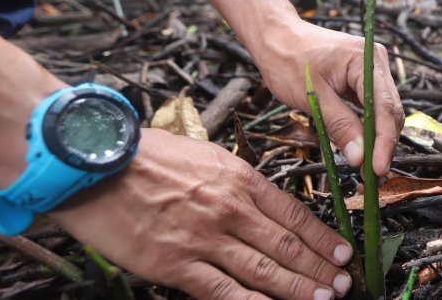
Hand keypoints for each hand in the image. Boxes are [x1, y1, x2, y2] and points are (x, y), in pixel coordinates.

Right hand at [52, 129, 352, 299]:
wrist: (96, 164)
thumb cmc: (146, 157)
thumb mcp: (204, 156)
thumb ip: (234, 181)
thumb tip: (259, 202)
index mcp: (240, 178)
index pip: (294, 214)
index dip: (322, 237)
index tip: (342, 252)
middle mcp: (231, 208)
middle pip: (286, 245)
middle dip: (320, 267)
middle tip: (344, 284)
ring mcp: (205, 238)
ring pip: (265, 270)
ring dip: (300, 288)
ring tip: (325, 298)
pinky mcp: (177, 264)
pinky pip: (224, 291)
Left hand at [250, 18, 403, 176]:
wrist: (275, 36)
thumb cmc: (288, 60)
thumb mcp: (312, 97)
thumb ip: (339, 126)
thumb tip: (360, 157)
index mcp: (366, 60)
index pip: (384, 107)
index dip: (383, 142)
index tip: (377, 169)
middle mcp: (376, 61)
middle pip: (390, 110)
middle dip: (384, 144)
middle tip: (373, 176)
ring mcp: (372, 69)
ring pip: (384, 111)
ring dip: (378, 138)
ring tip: (368, 167)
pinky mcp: (363, 77)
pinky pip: (373, 107)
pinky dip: (369, 127)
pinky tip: (362, 146)